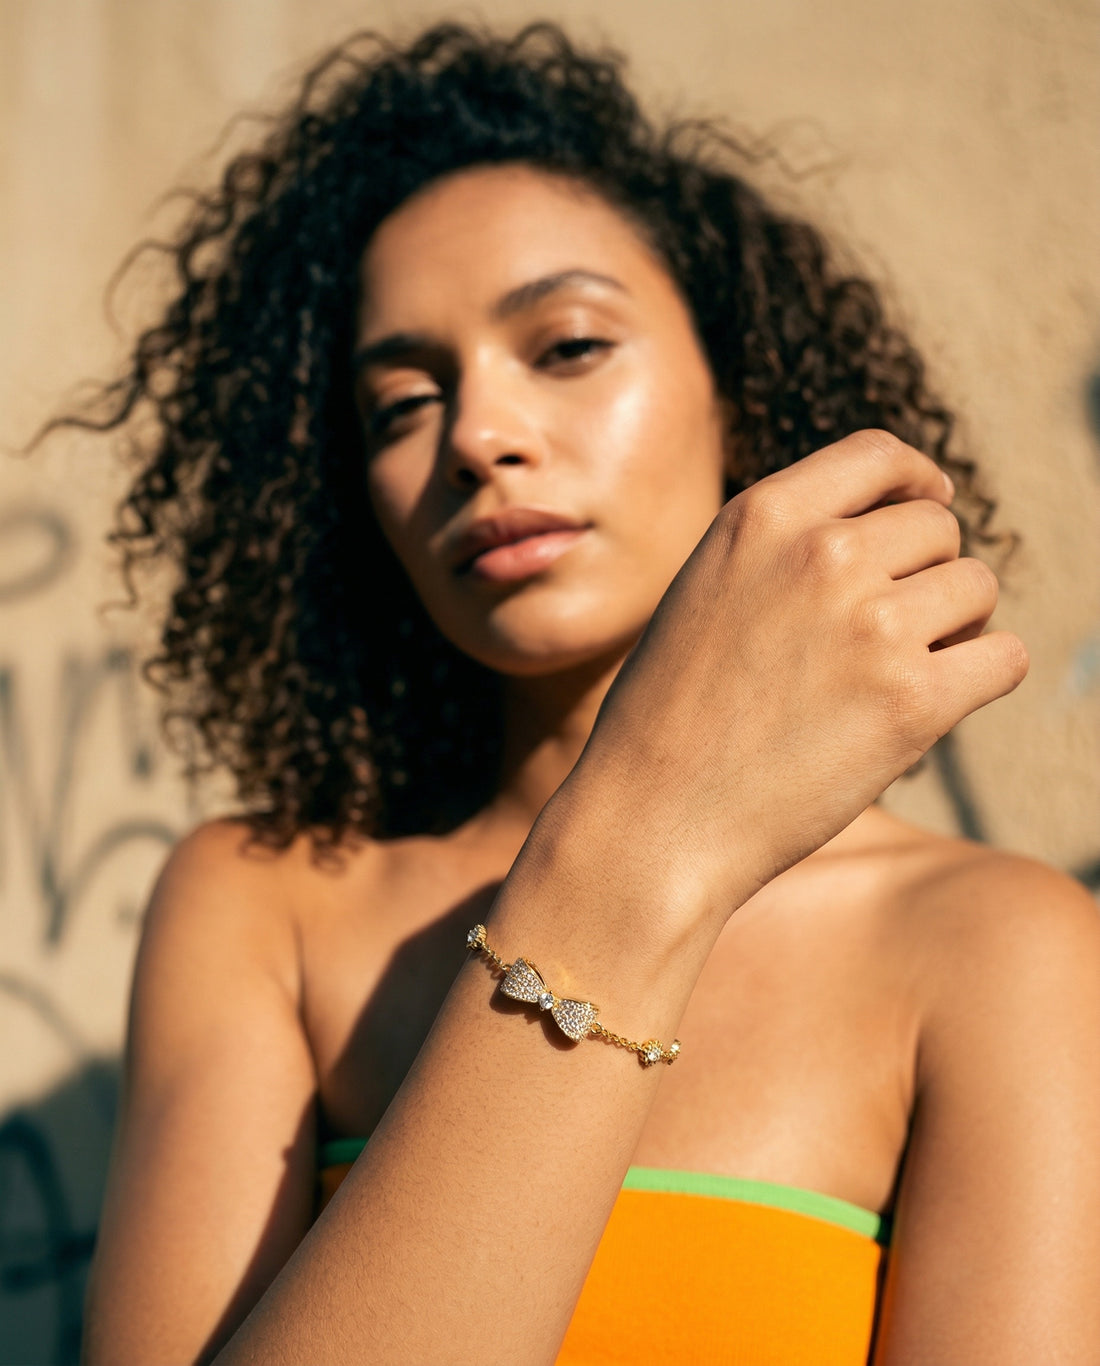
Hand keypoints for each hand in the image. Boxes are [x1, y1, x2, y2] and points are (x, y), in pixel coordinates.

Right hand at [569, 430, 1028, 919]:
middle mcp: (820, 554)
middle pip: (938, 527)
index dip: (916, 480)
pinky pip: (1004, 657)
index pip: (878, 454)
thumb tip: (878, 531)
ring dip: (956, 627)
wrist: (654, 819)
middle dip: (927, 573)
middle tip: (891, 634)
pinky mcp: (913, 700)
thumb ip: (779, 549)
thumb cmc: (669, 718)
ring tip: (898, 675)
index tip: (925, 507)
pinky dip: (982, 677)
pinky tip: (935, 705)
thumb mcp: (703, 593)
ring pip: (976, 588)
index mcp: (760, 517)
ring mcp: (871, 624)